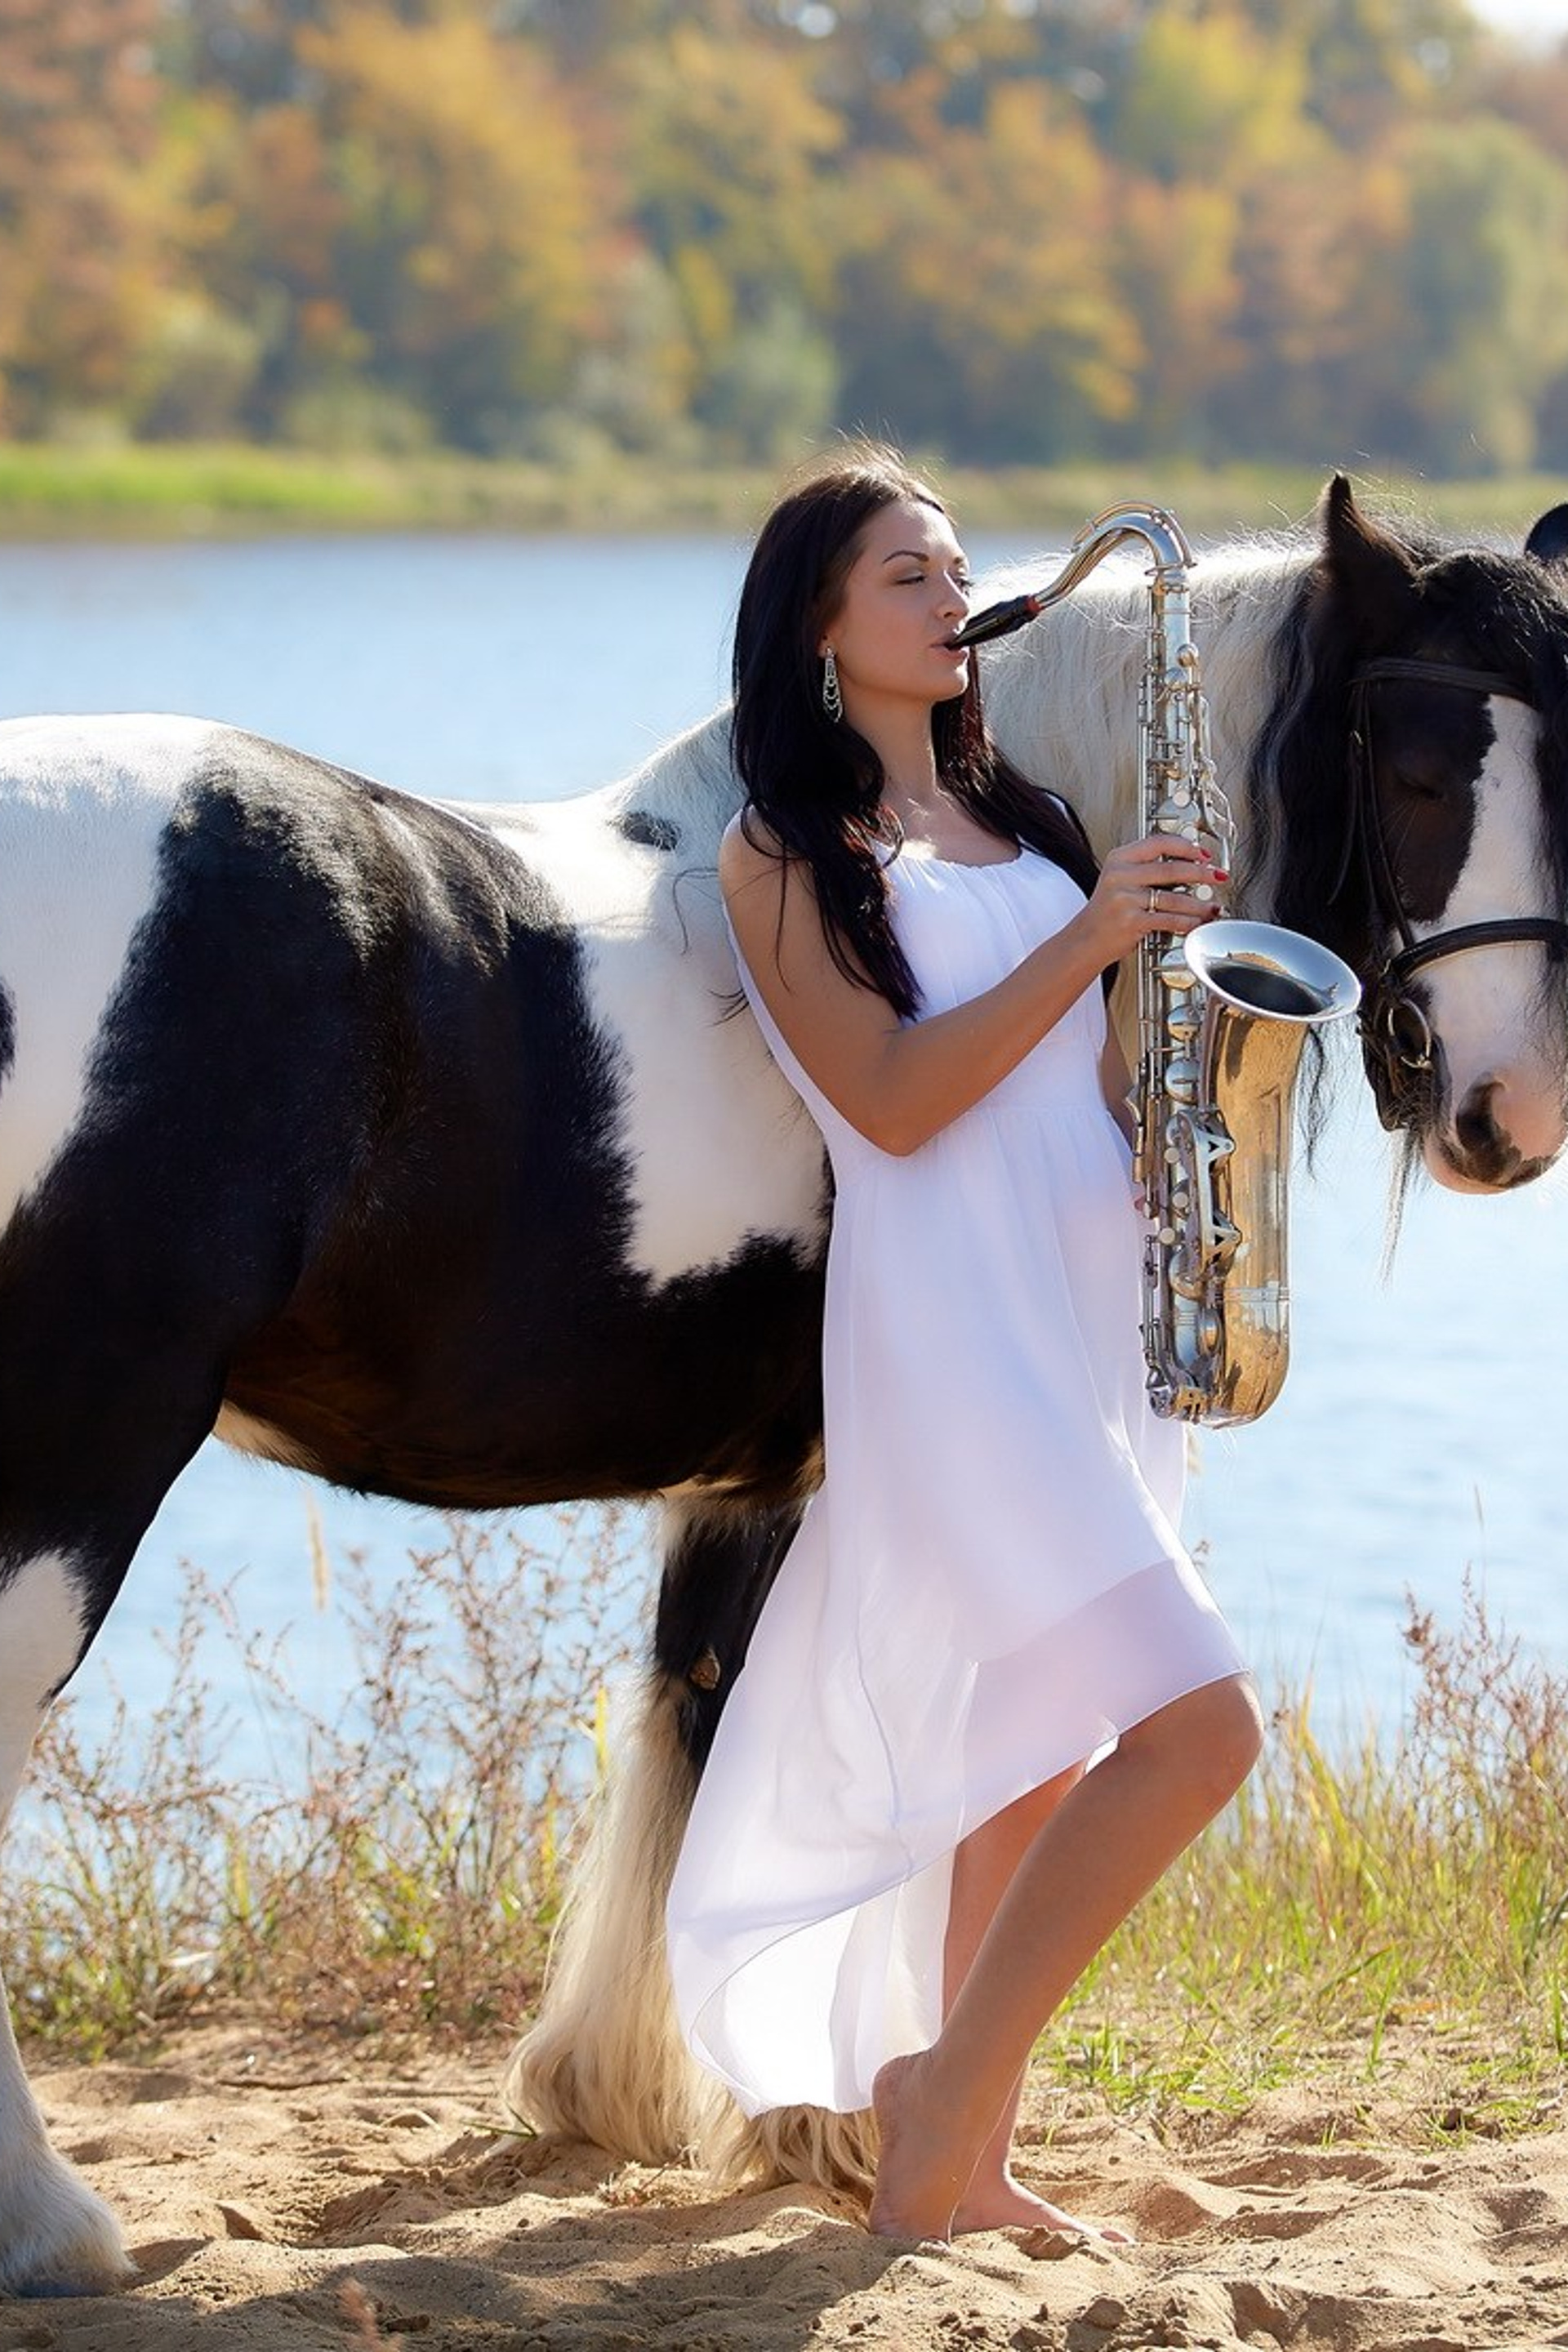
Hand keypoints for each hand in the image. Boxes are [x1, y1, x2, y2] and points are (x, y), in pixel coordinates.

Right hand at [1078, 832, 1225, 961]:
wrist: (1085, 940)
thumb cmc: (1106, 912)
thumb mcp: (1119, 880)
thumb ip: (1146, 868)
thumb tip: (1188, 864)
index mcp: (1119, 858)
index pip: (1159, 842)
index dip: (1186, 847)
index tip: (1203, 854)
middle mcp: (1120, 875)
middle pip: (1172, 869)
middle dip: (1201, 874)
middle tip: (1217, 876)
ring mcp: (1125, 899)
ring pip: (1174, 898)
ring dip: (1199, 904)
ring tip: (1211, 906)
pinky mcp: (1131, 921)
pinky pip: (1170, 920)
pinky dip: (1189, 922)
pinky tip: (1197, 922)